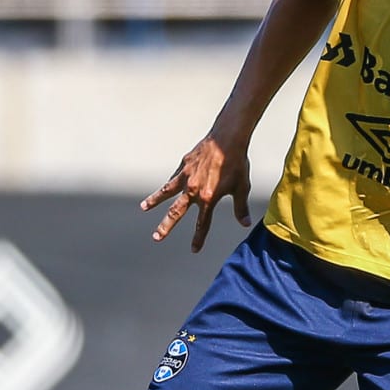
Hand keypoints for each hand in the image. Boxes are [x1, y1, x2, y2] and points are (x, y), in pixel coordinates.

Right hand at [141, 133, 250, 251]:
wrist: (227, 139)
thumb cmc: (236, 163)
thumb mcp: (241, 187)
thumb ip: (240, 208)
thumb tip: (245, 224)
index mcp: (208, 198)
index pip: (202, 224)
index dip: (198, 238)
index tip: (194, 250)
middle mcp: (193, 190)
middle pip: (175, 213)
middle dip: (165, 227)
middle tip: (156, 237)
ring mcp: (186, 177)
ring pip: (166, 193)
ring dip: (154, 201)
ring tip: (144, 208)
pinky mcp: (184, 165)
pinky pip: (174, 178)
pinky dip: (168, 184)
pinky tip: (162, 189)